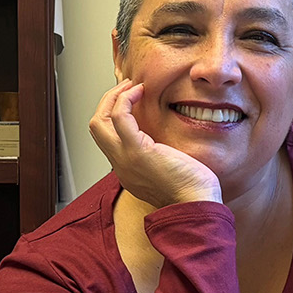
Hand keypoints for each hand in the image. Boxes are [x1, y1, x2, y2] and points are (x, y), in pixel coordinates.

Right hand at [87, 80, 221, 207]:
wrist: (196, 205)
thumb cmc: (192, 192)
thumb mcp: (168, 171)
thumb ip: (159, 157)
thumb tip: (166, 141)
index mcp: (127, 171)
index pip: (107, 139)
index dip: (113, 116)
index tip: (130, 101)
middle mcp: (120, 165)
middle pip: (96, 128)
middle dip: (107, 103)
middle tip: (126, 88)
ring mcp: (125, 158)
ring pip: (99, 121)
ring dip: (114, 97)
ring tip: (132, 86)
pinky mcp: (136, 150)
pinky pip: (119, 117)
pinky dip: (126, 99)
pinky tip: (141, 91)